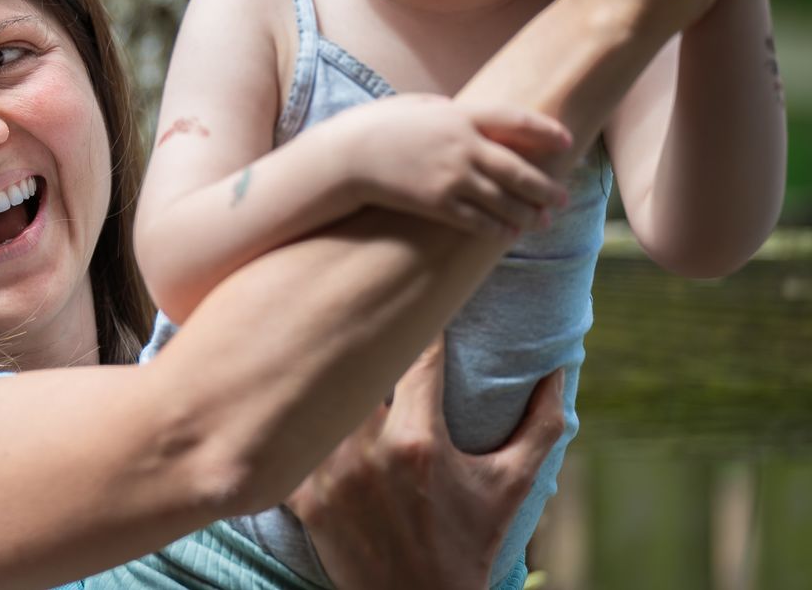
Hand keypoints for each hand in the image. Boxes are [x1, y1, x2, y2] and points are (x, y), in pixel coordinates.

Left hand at [288, 339, 566, 589]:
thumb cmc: (468, 542)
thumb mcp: (511, 487)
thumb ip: (540, 425)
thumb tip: (559, 369)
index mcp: (420, 441)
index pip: (415, 356)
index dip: (419, 321)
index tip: (418, 297)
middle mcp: (370, 453)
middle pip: (350, 366)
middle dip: (358, 339)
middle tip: (360, 313)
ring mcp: (330, 476)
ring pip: (310, 397)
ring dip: (321, 374)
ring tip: (322, 344)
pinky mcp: (301, 498)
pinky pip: (281, 441)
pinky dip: (285, 419)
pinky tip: (290, 398)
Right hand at [332, 95, 571, 238]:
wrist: (347, 156)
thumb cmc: (376, 126)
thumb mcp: (412, 104)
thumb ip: (441, 106)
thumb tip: (457, 108)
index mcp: (459, 115)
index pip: (516, 120)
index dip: (546, 130)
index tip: (567, 141)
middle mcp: (463, 146)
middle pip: (519, 170)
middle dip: (545, 187)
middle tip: (562, 198)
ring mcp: (452, 176)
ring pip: (504, 201)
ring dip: (528, 214)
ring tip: (542, 221)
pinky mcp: (438, 203)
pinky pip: (478, 220)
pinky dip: (498, 229)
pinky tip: (509, 234)